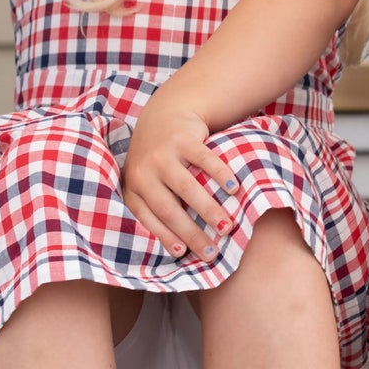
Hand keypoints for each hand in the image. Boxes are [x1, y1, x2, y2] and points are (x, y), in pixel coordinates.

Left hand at [121, 98, 237, 259]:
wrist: (163, 114)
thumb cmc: (158, 159)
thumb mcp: (147, 181)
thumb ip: (155, 205)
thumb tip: (178, 249)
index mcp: (133, 187)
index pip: (149, 219)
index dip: (166, 237)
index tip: (184, 254)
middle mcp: (143, 171)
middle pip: (169, 209)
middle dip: (192, 233)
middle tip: (212, 251)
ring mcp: (162, 154)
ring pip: (187, 188)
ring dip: (208, 209)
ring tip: (226, 226)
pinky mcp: (182, 138)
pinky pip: (204, 160)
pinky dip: (220, 175)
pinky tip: (234, 189)